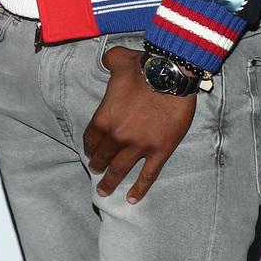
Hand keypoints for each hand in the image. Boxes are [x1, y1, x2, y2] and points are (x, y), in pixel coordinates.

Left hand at [85, 46, 196, 202]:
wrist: (170, 76)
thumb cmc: (143, 67)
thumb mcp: (117, 61)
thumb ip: (109, 62)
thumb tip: (108, 60)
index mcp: (103, 118)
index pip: (91, 139)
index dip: (89, 147)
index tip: (90, 152)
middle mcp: (117, 136)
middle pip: (103, 156)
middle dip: (97, 165)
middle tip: (95, 172)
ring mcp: (139, 146)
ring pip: (121, 170)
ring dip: (111, 182)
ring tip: (103, 192)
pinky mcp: (160, 151)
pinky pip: (148, 175)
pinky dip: (140, 188)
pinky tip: (133, 199)